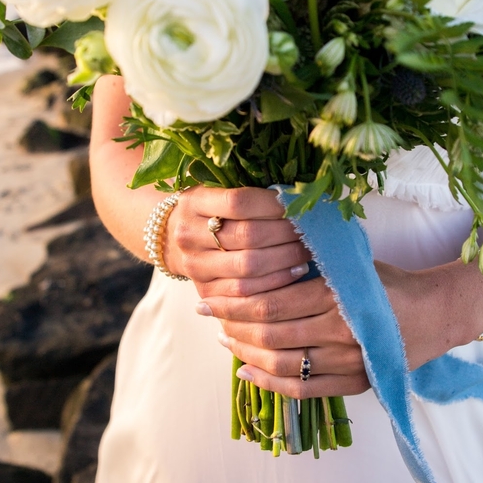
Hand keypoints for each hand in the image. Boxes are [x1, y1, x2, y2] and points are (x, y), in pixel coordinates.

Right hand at [165, 185, 311, 296]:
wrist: (171, 237)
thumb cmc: (209, 208)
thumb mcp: (219, 190)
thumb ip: (250, 192)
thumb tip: (298, 195)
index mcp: (194, 201)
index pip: (239, 201)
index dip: (274, 204)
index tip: (298, 204)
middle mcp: (189, 233)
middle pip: (247, 236)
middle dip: (286, 233)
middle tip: (311, 230)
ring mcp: (194, 265)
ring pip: (249, 267)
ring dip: (286, 259)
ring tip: (308, 252)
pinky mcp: (205, 290)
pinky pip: (246, 292)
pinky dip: (276, 282)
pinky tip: (295, 273)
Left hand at [198, 261, 467, 398]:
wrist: (436, 314)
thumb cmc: (386, 282)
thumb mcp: (349, 263)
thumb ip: (308, 263)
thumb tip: (256, 260)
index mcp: (335, 296)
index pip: (270, 302)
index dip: (233, 302)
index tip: (208, 296)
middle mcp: (339, 332)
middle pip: (269, 334)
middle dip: (230, 325)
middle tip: (206, 314)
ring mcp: (347, 363)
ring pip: (281, 364)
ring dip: (245, 353)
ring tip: (224, 340)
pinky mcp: (353, 383)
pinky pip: (302, 390)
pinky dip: (269, 384)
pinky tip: (246, 372)